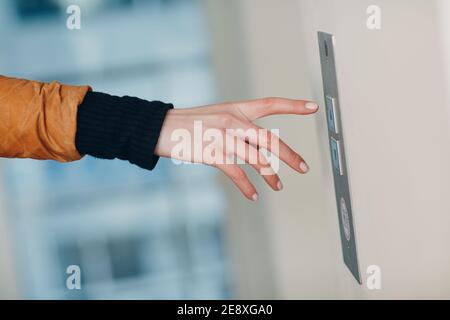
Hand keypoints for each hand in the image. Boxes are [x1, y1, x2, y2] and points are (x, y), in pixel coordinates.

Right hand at [155, 97, 318, 199]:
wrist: (163, 128)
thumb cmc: (191, 123)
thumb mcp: (218, 115)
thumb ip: (239, 126)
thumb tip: (260, 144)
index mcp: (237, 108)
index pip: (271, 104)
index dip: (293, 106)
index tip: (313, 107)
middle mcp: (234, 121)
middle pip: (270, 139)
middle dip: (290, 155)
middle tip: (303, 168)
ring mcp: (224, 138)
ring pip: (257, 159)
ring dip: (271, 176)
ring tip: (279, 186)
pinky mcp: (213, 154)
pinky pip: (237, 174)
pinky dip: (247, 187)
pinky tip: (254, 195)